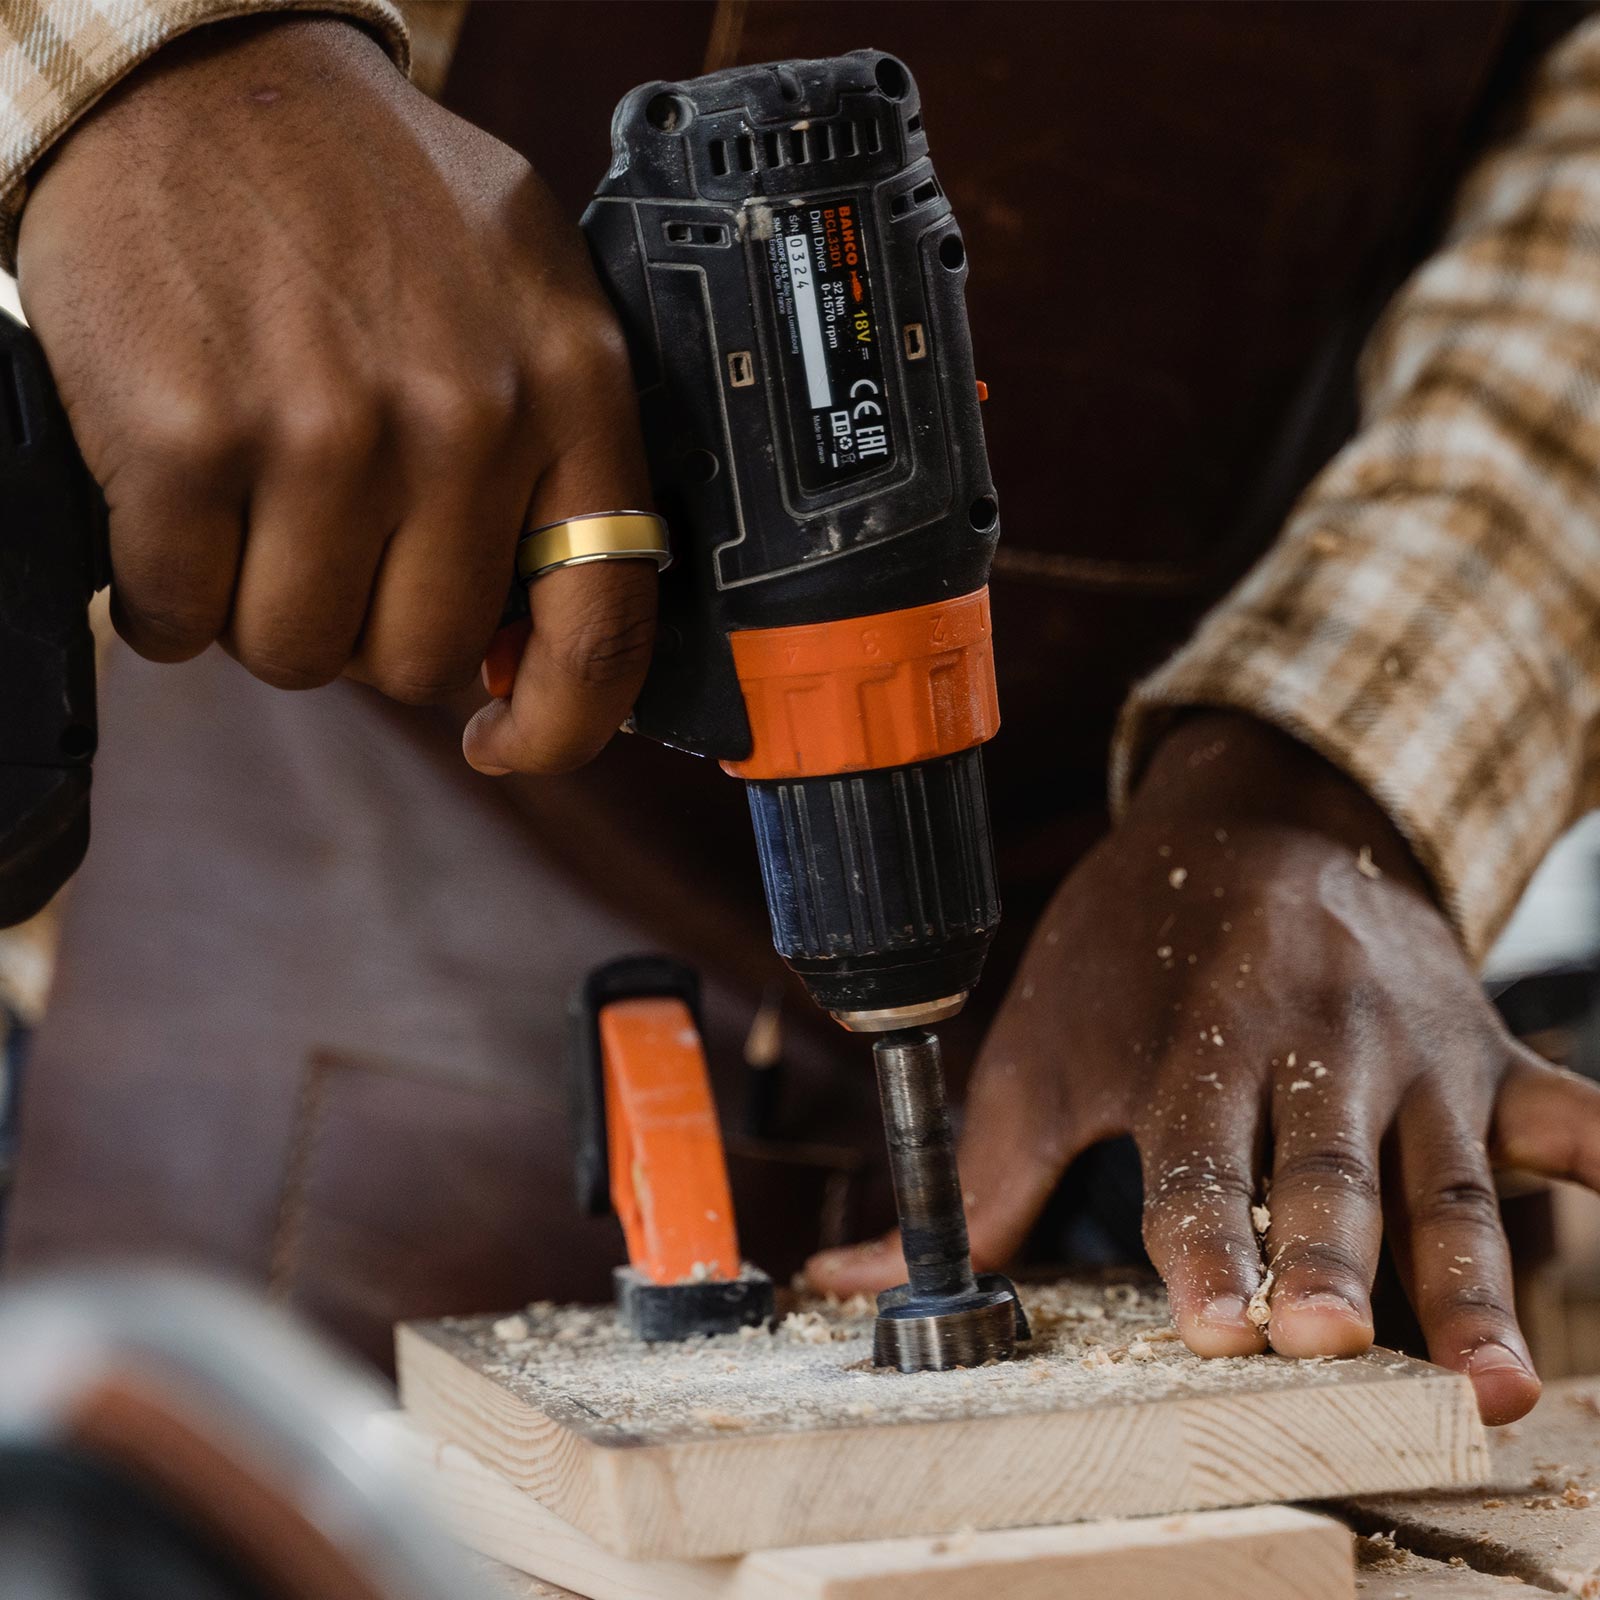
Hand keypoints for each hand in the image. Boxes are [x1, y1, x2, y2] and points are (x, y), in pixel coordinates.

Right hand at [17, 16, 653, 773]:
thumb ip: (557, 458)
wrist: (197, 72)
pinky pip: (178, 616)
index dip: (560, 724)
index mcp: (570, 387)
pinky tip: (177, 505)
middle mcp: (464, 415)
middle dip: (366, 627)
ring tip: (255, 506)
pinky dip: (164, 590)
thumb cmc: (366, 198)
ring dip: (263, 608)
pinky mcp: (191, 438)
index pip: (603, 625)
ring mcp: (325, 429)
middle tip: (333, 545)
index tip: (505, 739)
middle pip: (419, 659)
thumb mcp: (524, 293)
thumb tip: (534, 639)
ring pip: (295, 651)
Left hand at [808, 711, 1599, 1423]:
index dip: (1200, 1238)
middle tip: (1335, 1343)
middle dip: (1333, 1256)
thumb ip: (976, 1174)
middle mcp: (1316, 1038)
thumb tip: (851, 1281)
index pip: (1197, 1151)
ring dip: (1474, 1278)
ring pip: (1452, 1174)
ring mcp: (1416, 1049)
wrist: (1261, 813)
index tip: (1211, 1319)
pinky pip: (1576, 1111)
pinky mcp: (1492, 1051)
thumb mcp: (1043, 1042)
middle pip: (1324, 1165)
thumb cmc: (1136, 947)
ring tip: (1497, 1384)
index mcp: (1197, 1034)